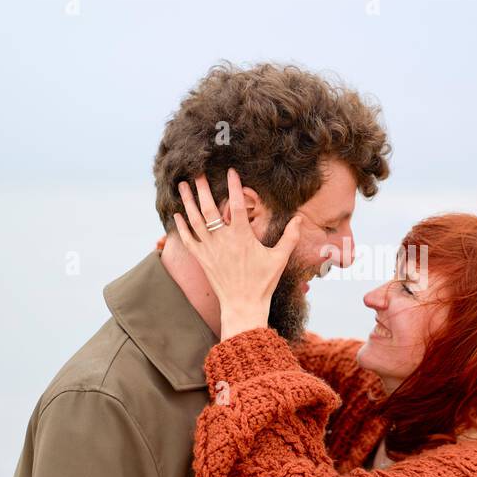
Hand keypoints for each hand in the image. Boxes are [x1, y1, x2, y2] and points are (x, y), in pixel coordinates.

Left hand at [173, 169, 301, 340]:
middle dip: (202, 188)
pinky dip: (181, 227)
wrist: (243, 305)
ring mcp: (210, 249)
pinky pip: (188, 240)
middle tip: (198, 172)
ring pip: (195, 220)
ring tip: (182, 185)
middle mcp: (222, 240)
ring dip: (188, 202)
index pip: (235, 205)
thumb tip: (299, 219)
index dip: (233, 187)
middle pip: (209, 208)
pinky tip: (177, 215)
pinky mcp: (201, 259)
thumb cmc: (263, 282)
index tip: (231, 172)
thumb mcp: (279, 258)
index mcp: (242, 237)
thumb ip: (290, 237)